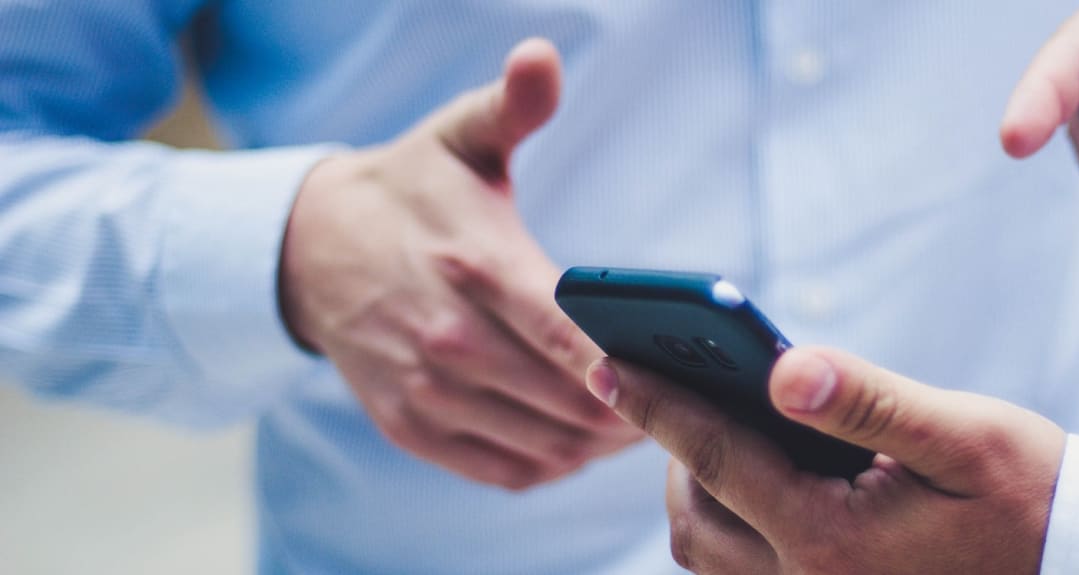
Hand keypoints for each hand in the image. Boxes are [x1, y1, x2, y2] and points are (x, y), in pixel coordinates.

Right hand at [279, 38, 640, 489]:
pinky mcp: (411, 426)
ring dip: (602, 445)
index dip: (627, 367)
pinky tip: (584, 442)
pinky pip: (505, 470)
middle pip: (569, 402)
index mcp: (475, 265)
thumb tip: (542, 57)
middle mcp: (448, 338)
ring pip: (545, 445)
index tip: (678, 375)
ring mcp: (426, 390)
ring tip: (646, 422)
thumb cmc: (411, 191)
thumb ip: (512, 105)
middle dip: (636, 409)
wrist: (309, 248)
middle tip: (684, 401)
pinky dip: (555, 465)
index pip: (567, 334)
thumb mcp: (460, 137)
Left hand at [587, 347, 1066, 574]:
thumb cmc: (1028, 494)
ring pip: (710, 554)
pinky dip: (728, 523)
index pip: (716, 458)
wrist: (1076, 565)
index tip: (604, 361)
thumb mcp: (963, 436)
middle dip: (672, 451)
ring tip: (705, 425)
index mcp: (832, 538)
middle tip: (663, 385)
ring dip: (697, 490)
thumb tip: (781, 367)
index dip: (655, 405)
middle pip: (696, 517)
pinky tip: (751, 475)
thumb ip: (870, 400)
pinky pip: (744, 573)